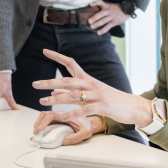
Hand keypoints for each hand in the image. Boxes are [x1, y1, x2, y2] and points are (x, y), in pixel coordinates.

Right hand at [29, 108, 102, 146]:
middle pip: (45, 114)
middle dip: (38, 122)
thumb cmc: (88, 126)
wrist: (91, 123)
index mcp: (66, 114)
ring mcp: (58, 117)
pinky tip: (38, 132)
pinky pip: (46, 121)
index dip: (45, 121)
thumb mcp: (85, 133)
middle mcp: (60, 114)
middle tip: (36, 132)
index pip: (52, 115)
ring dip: (38, 123)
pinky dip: (40, 125)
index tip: (41, 128)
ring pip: (44, 116)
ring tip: (36, 132)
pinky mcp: (57, 121)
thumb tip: (64, 141)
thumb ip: (75, 137)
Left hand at [31, 49, 151, 139]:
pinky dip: (72, 113)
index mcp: (88, 79)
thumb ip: (74, 92)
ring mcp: (97, 94)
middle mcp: (91, 84)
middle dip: (50, 81)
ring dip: (56, 98)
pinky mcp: (102, 105)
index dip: (58, 56)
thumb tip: (56, 90)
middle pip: (67, 80)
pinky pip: (84, 109)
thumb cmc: (111, 100)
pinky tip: (62, 116)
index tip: (45, 51)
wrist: (132, 106)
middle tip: (35, 84)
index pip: (71, 63)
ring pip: (73, 95)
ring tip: (43, 101)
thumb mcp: (92, 93)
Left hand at [87, 0, 130, 35]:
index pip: (100, 2)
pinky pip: (108, 27)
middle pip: (100, 14)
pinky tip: (98, 33)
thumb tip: (96, 11)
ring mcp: (111, 17)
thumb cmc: (117, 9)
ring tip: (91, 27)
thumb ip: (105, 8)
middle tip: (89, 21)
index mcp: (107, 6)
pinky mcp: (114, 22)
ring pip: (103, 21)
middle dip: (94, 18)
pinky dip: (103, 30)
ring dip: (97, 24)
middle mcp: (108, 11)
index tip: (90, 4)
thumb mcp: (111, 6)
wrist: (127, 10)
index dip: (95, 3)